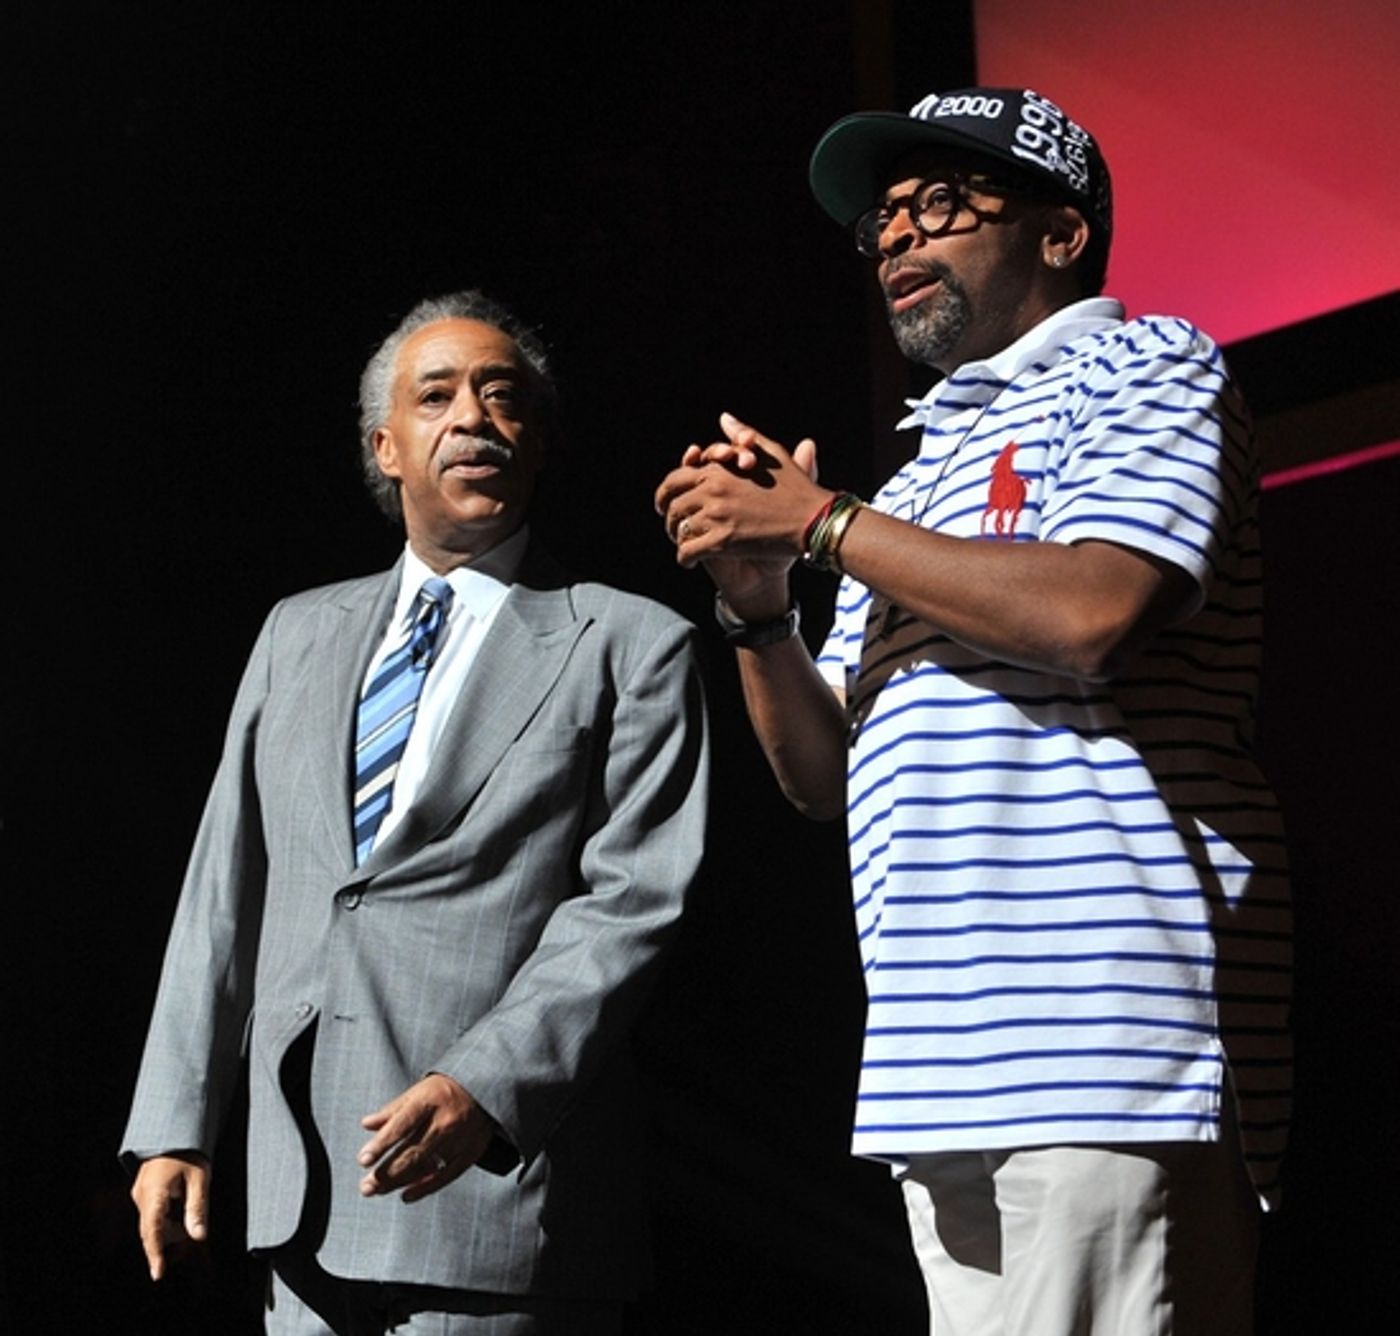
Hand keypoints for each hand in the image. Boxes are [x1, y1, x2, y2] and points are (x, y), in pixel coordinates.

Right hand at [131, 1152, 209, 1280]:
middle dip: (170, 1238)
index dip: (155, 1254)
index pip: (152, 1232)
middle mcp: (141, 1196)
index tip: (158, 1274)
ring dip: (171, 1225)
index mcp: (153, 1194)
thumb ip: (198, 1207)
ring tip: (191, 1205)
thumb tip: (198, 1236)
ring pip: (154, 1222)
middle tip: (192, 1231)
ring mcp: (140, 1193)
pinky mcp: (144, 1190)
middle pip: (153, 1230)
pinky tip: (182, 1202)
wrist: (174, 1128)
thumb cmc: (189, 1151)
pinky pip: (154, 1211)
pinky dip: (168, 1215)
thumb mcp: (200, 1177)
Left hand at [357, 1073, 495, 1203]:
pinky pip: (446, 1175)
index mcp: (430, 1100)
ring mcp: (459, 1138)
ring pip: (426, 1166)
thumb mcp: (419, 1091)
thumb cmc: (445, 1090)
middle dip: (387, 1172)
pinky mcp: (470, 1152)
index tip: (363, 1160)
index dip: (382, 1143)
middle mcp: (445, 1120)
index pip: (402, 1124)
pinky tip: (406, 1195)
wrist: (486, 1089)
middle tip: (366, 1187)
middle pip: (412, 1151)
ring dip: (399, 1181)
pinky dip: (425, 1188)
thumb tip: (366, 1124)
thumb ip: (393, 1110)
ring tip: (378, 1190)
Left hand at [655, 412, 824, 616]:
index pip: (677, 478)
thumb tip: (724, 418)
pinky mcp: (722, 542)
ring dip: (677, 538)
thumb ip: (744, 436)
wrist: (814, 521)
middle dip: (668, 516)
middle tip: (671, 526)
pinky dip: (685, 558)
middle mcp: (713, 490)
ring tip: (683, 544)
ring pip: (678, 529)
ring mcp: (717, 515)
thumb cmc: (797, 488)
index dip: (666, 492)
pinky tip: (690, 561)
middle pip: (672, 504)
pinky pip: (688, 551)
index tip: (666, 502)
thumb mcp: (771, 454)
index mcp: (719, 469)